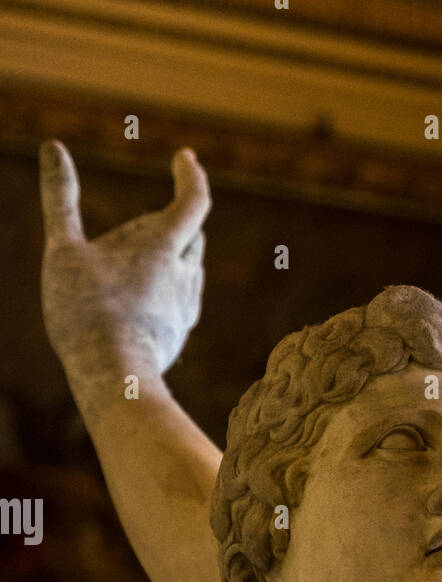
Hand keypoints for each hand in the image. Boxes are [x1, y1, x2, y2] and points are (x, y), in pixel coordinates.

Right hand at [39, 140, 210, 388]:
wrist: (114, 379)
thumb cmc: (86, 312)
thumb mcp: (64, 249)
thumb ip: (60, 198)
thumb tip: (53, 147)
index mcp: (162, 246)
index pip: (193, 200)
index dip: (190, 175)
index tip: (185, 158)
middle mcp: (184, 275)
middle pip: (192, 236)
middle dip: (176, 220)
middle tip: (156, 215)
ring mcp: (185, 308)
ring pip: (189, 270)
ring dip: (173, 256)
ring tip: (148, 257)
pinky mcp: (179, 335)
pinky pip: (181, 302)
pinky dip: (168, 289)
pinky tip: (152, 299)